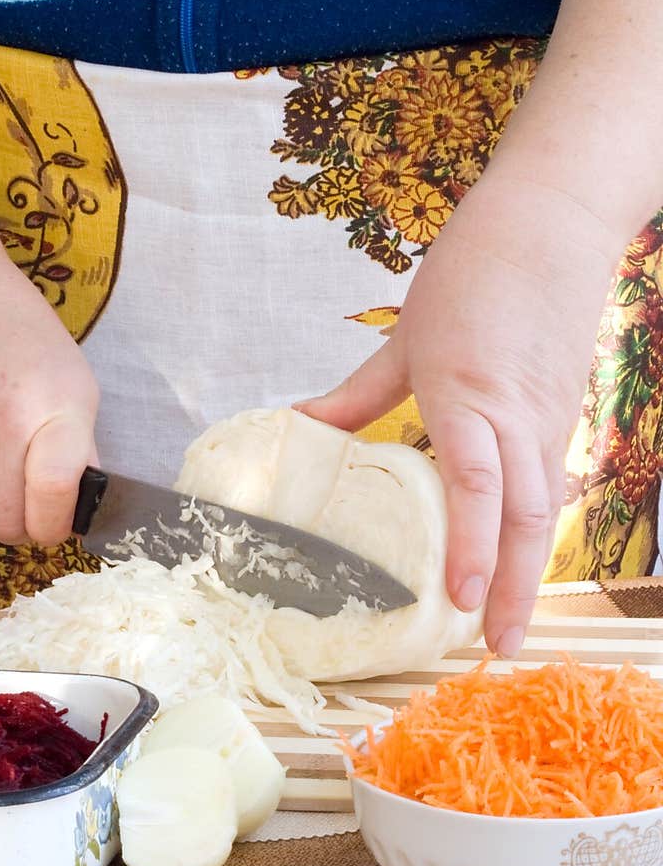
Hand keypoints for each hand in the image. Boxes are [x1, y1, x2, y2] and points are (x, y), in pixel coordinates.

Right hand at [0, 258, 98, 544]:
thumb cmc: (28, 342)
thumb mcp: (76, 387)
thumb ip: (80, 450)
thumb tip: (82, 505)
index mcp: (49, 414)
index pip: (52, 495)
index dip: (59, 523)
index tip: (64, 521)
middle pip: (6, 521)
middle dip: (27, 529)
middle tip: (35, 513)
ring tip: (7, 495)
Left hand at [297, 176, 616, 655]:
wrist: (553, 218)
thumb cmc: (474, 270)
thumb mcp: (407, 335)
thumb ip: (357, 393)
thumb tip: (301, 425)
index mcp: (466, 394)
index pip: (477, 484)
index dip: (470, 546)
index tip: (457, 600)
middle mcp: (516, 415)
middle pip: (523, 516)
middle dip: (513, 587)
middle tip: (498, 647)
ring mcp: (548, 417)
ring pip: (543, 507)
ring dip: (528, 569)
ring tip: (507, 623)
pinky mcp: (564, 413)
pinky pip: (549, 482)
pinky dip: (532, 529)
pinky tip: (517, 562)